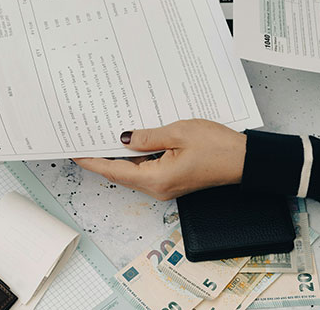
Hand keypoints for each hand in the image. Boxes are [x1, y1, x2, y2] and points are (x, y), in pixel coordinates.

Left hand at [74, 119, 245, 199]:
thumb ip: (147, 137)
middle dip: (100, 158)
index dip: (91, 161)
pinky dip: (133, 158)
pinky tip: (129, 143)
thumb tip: (124, 139)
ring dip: (117, 158)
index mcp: (156, 179)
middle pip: (119, 174)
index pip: (113, 171)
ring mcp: (165, 186)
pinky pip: (145, 170)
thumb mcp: (178, 132)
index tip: (74, 152)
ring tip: (101, 138)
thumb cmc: (217, 146)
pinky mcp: (172, 180)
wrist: (245, 160)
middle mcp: (157, 188)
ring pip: (132, 172)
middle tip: (84, 140)